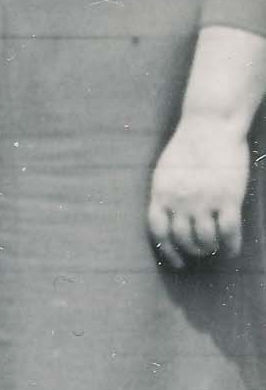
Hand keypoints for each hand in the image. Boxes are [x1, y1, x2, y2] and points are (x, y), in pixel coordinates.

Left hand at [149, 117, 252, 267]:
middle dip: (192, 250)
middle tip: (201, 252)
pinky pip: (229, 232)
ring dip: (211, 249)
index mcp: (161, 193)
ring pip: (206, 239)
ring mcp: (203, 200)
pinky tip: (232, 250)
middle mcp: (180, 200)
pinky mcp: (227, 198)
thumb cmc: (188, 146)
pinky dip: (231, 246)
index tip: (176, 262)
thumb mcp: (165, 171)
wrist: (209, 127)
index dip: (167, 251)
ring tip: (215, 248)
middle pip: (183, 238)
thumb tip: (168, 216)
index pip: (157, 231)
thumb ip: (166, 194)